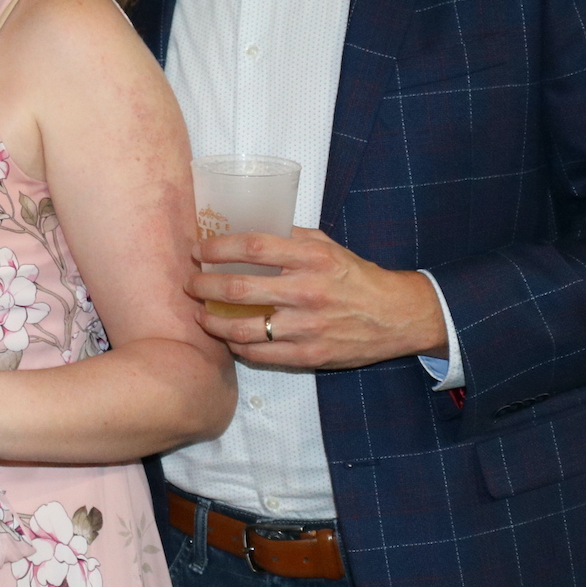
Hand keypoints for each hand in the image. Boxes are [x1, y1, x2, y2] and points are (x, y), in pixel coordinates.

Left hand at [190, 226, 446, 369]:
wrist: (397, 316)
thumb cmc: (356, 277)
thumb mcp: (327, 246)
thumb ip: (290, 238)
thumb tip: (244, 230)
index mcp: (312, 258)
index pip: (253, 247)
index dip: (218, 248)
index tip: (197, 249)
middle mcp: (308, 291)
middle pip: (240, 289)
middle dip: (204, 286)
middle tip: (189, 282)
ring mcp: (308, 327)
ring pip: (244, 328)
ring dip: (212, 322)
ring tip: (199, 314)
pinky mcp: (310, 356)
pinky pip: (261, 354)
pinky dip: (237, 346)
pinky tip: (228, 338)